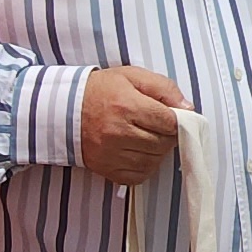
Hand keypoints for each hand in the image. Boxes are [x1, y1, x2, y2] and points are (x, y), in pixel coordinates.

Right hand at [81, 65, 187, 183]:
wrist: (63, 108)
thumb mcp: (133, 76)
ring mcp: (110, 154)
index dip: (178, 120)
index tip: (174, 117)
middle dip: (168, 135)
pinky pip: (138, 175)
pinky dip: (145, 166)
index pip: (169, 122)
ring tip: (148, 137)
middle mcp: (118, 132)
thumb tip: (188, 109)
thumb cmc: (101, 90)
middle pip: (163, 143)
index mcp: (127, 106)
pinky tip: (139, 152)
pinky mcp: (106, 168)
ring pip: (153, 161)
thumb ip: (164, 88)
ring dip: (158, 151)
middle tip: (160, 126)